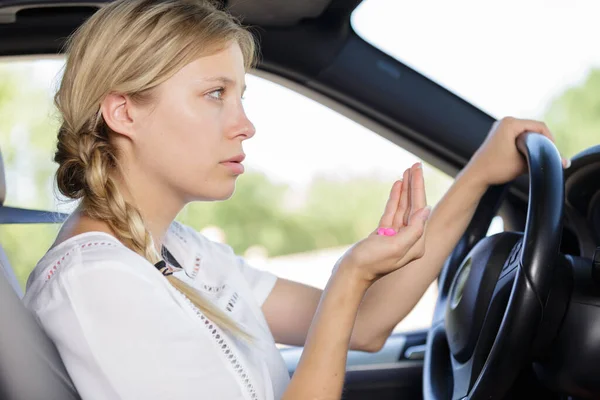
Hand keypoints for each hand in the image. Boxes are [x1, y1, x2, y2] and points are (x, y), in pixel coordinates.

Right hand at [336, 163, 430, 283]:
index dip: (418, 189)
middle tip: (415, 165)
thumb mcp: (395, 247)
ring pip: (403, 208)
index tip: (418, 171)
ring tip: (407, 171)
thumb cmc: (371, 262)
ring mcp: (396, 237)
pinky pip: (392, 213)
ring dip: (406, 189)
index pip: (419, 211)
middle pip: (414, 207)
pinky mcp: (383, 235)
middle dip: (414, 185)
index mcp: (416, 244)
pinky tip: (397, 186)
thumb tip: (426, 210)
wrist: (350, 273)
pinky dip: (395, 199)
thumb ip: (413, 229)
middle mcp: (409, 240)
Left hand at [466, 117, 569, 185]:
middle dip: (542, 141)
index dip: (550, 139)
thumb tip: (566, 162)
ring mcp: (500, 127)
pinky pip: (517, 136)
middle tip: (548, 155)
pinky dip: (525, 144)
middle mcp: (504, 121)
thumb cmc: (496, 169)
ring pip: (526, 133)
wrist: (476, 176)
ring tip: (538, 156)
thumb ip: (544, 160)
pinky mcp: (498, 135)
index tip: (553, 153)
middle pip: (533, 128)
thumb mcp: (524, 164)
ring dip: (534, 143)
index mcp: (510, 123)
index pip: (539, 126)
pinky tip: (527, 155)